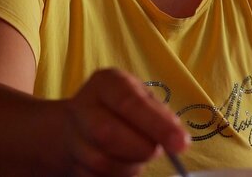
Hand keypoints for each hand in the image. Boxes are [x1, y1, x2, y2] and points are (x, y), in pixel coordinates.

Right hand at [63, 68, 189, 175]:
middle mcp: (83, 106)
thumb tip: (177, 138)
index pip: (129, 102)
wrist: (80, 124)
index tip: (181, 144)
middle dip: (141, 149)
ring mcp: (71, 136)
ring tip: (140, 155)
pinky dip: (117, 175)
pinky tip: (123, 163)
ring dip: (130, 165)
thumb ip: (160, 115)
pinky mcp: (70, 162)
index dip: (157, 125)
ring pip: (101, 162)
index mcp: (106, 83)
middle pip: (108, 134)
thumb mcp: (143, 99)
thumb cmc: (122, 108)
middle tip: (158, 151)